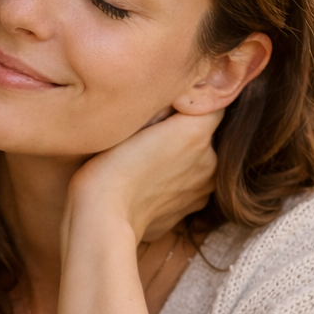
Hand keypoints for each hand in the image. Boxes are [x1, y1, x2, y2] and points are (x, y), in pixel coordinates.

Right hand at [65, 108, 222, 242]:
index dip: (190, 101)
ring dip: (177, 160)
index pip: (210, 103)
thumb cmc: (110, 165)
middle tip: (148, 138)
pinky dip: (169, 185)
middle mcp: (210, 161)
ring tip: (143, 164)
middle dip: (181, 133)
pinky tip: (144, 186)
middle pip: (202, 135)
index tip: (171, 105)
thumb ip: (169, 102)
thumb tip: (182, 94)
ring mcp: (200, 190)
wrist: (103, 219)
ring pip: (194, 163)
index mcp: (198, 132)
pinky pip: (183, 188)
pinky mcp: (187, 212)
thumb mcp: (137, 118)